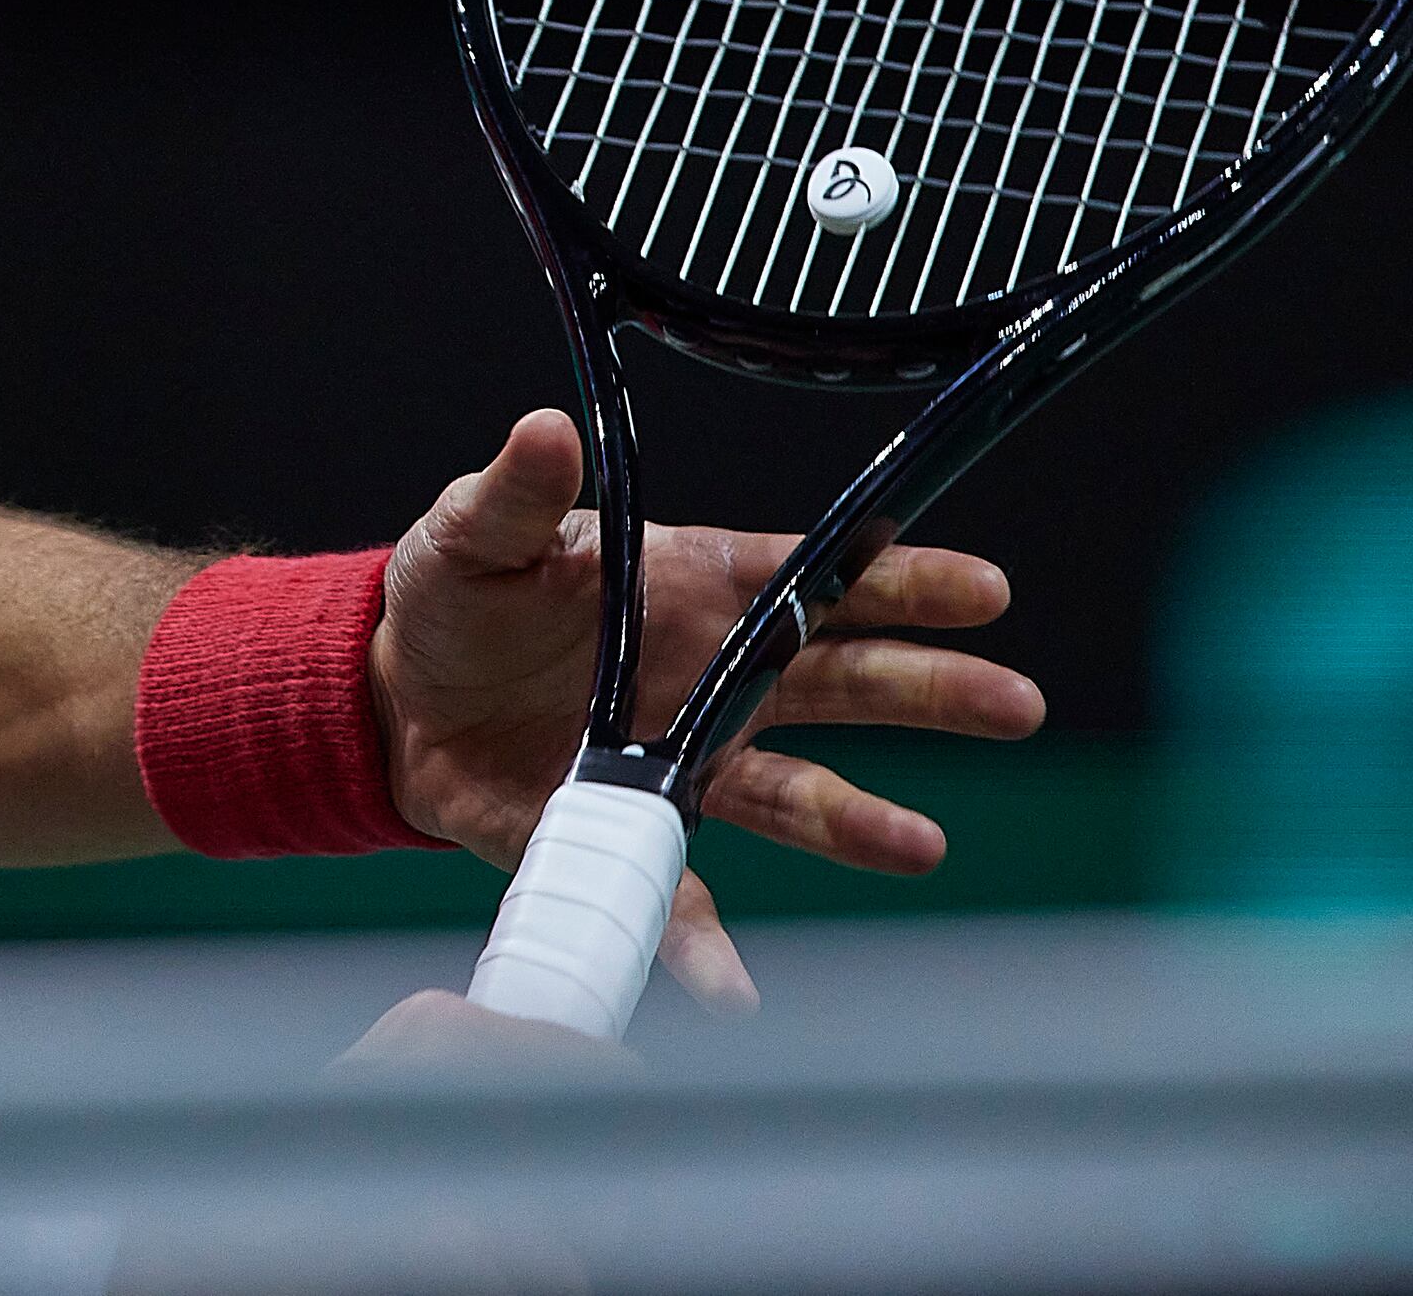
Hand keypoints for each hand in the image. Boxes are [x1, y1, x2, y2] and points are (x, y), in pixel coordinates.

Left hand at [370, 407, 1041, 1010]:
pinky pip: (681, 888)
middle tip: (1016, 702)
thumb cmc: (455, 597)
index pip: (814, 576)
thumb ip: (518, 495)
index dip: (901, 579)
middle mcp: (713, 675)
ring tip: (923, 846)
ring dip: (859, 823)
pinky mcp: (631, 827)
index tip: (984, 589)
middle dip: (932, 691)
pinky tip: (730, 982)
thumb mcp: (476, 533)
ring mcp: (683, 757)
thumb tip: (547, 430)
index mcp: (693, 585)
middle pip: (843, 681)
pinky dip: (703, 940)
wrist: (396, 699)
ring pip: (794, 792)